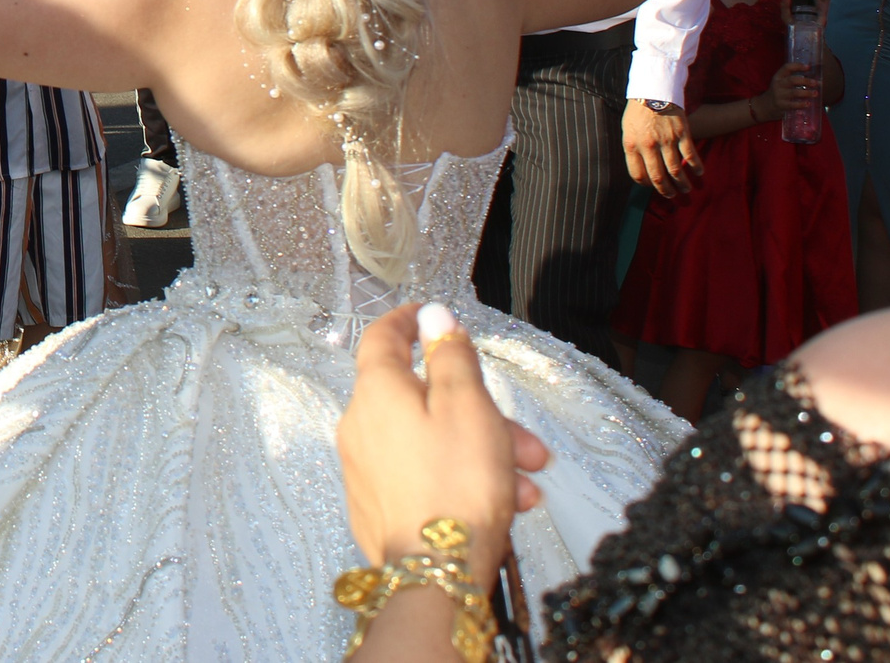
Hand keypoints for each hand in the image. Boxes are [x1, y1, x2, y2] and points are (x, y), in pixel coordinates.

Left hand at [338, 303, 546, 585]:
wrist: (435, 572)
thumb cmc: (456, 485)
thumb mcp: (467, 404)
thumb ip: (450, 355)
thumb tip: (432, 316)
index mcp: (376, 392)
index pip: (381, 338)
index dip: (406, 322)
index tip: (426, 317)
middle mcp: (361, 426)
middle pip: (423, 400)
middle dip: (482, 414)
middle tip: (526, 441)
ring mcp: (367, 469)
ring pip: (431, 441)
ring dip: (484, 453)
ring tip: (528, 482)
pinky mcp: (379, 506)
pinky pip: (423, 476)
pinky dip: (461, 479)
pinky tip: (505, 503)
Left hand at [624, 99, 702, 197]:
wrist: (653, 89)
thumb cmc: (638, 110)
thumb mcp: (627, 129)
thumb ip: (633, 148)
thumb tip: (641, 169)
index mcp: (631, 144)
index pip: (637, 174)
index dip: (645, 184)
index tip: (652, 187)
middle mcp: (648, 145)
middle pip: (658, 177)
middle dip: (666, 191)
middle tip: (672, 197)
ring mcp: (666, 140)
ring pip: (675, 170)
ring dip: (682, 184)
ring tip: (686, 190)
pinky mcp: (682, 133)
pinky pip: (690, 155)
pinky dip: (696, 167)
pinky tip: (699, 174)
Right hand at [757, 61, 821, 124]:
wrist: (765, 106)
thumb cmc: (779, 92)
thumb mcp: (781, 83)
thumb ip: (794, 80)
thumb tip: (815, 79)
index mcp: (778, 76)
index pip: (787, 67)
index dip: (798, 66)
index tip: (808, 67)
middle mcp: (778, 84)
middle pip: (792, 80)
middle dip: (805, 81)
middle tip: (816, 83)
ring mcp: (779, 95)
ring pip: (794, 92)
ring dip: (806, 93)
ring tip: (815, 93)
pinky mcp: (781, 105)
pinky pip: (792, 105)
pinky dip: (801, 104)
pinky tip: (808, 104)